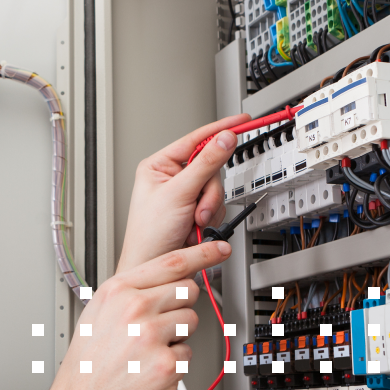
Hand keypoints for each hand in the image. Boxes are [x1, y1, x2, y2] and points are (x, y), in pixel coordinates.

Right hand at [44, 241, 231, 389]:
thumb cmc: (86, 368)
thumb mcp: (96, 316)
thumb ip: (129, 295)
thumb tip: (165, 282)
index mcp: (116, 292)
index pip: (170, 262)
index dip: (201, 253)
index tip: (218, 248)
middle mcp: (133, 309)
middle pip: (187, 290)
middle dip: (180, 306)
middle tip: (159, 326)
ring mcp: (151, 336)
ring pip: (191, 321)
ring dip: (178, 337)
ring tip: (148, 351)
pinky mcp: (167, 364)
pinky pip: (188, 354)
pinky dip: (174, 365)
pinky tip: (149, 370)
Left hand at [116, 113, 249, 273]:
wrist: (154, 267)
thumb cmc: (149, 234)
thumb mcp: (179, 193)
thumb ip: (206, 164)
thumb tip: (224, 138)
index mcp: (159, 166)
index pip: (195, 140)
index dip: (219, 131)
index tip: (240, 122)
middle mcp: (172, 178)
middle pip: (211, 168)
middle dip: (208, 193)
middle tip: (199, 209)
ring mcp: (185, 196)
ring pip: (217, 189)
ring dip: (210, 209)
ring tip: (193, 223)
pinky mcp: (196, 212)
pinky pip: (218, 207)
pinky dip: (212, 220)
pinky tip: (196, 230)